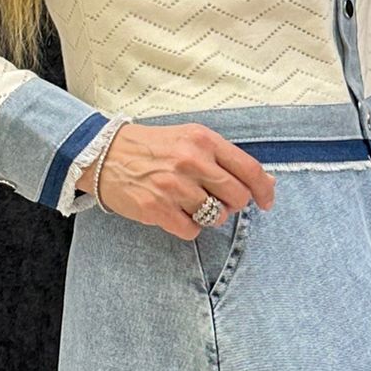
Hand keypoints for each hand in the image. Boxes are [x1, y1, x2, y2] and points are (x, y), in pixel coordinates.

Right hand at [87, 121, 275, 238]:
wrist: (103, 154)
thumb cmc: (152, 148)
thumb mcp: (190, 139)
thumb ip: (225, 159)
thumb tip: (265, 183)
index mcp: (203, 140)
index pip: (249, 169)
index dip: (264, 190)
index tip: (267, 201)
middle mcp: (191, 161)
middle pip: (237, 197)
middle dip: (232, 204)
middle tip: (215, 199)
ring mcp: (173, 186)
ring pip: (216, 217)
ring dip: (208, 215)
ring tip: (188, 202)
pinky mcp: (157, 208)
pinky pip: (191, 230)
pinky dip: (188, 226)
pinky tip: (174, 212)